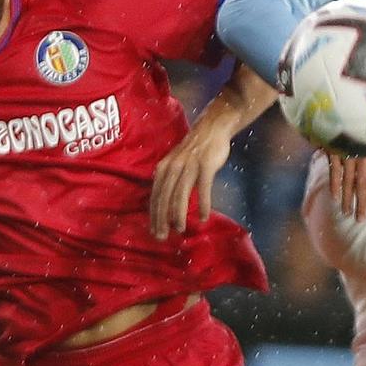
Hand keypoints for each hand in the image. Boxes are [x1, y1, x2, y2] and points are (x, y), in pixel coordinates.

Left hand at [149, 121, 231, 238]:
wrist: (211, 128)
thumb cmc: (193, 151)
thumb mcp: (175, 164)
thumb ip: (169, 181)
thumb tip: (164, 205)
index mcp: (163, 168)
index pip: (156, 196)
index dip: (154, 216)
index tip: (154, 232)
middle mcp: (173, 167)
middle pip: (165, 197)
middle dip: (161, 219)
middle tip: (162, 237)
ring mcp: (189, 166)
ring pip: (180, 194)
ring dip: (178, 214)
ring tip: (180, 229)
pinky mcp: (205, 165)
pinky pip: (203, 189)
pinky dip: (203, 204)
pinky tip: (203, 217)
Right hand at [326, 150, 365, 220]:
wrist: (347, 106)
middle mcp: (362, 158)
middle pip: (362, 184)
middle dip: (361, 203)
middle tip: (360, 219)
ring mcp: (346, 155)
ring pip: (348, 181)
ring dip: (347, 198)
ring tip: (347, 213)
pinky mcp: (334, 152)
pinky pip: (334, 171)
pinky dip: (334, 185)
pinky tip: (335, 197)